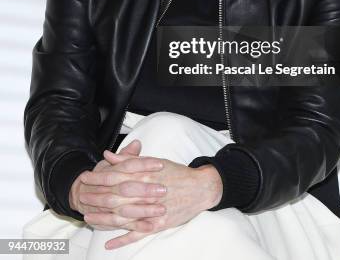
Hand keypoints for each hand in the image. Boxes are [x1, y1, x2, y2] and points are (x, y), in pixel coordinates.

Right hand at [69, 140, 165, 231]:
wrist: (80, 195)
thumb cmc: (102, 177)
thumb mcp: (111, 164)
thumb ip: (126, 155)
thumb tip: (137, 143)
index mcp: (113, 172)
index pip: (129, 166)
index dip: (145, 164)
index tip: (161, 164)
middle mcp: (110, 189)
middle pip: (128, 188)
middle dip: (145, 190)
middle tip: (163, 189)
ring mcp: (109, 206)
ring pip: (126, 209)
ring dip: (144, 210)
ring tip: (162, 209)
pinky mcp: (111, 220)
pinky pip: (123, 225)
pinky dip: (136, 227)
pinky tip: (151, 226)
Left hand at [81, 145, 222, 249]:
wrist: (199, 188)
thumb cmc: (176, 173)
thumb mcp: (154, 161)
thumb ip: (129, 160)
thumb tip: (108, 155)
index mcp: (144, 175)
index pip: (115, 176)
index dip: (98, 177)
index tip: (84, 177)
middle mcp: (145, 193)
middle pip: (115, 196)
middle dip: (95, 197)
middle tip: (80, 197)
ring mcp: (151, 211)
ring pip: (122, 216)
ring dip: (103, 218)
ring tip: (88, 218)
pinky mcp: (157, 225)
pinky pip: (136, 234)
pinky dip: (122, 239)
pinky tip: (109, 243)